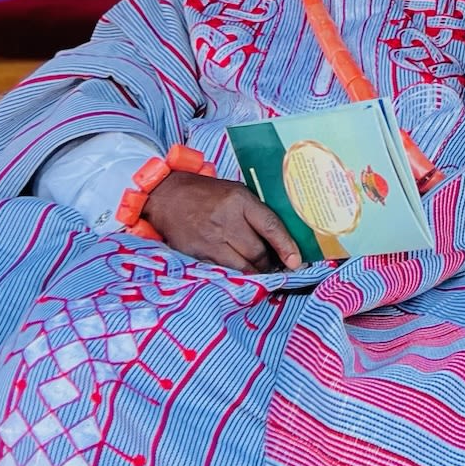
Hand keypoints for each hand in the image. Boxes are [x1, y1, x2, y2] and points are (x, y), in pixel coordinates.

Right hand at [142, 172, 303, 272]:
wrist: (167, 197)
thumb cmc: (207, 194)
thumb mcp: (235, 192)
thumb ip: (254, 211)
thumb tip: (278, 236)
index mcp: (240, 200)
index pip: (270, 226)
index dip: (286, 246)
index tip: (297, 261)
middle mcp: (226, 220)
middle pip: (257, 251)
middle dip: (271, 262)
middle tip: (278, 266)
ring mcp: (211, 239)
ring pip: (242, 265)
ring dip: (255, 271)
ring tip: (262, 271)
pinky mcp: (198, 254)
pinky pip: (224, 270)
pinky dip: (237, 273)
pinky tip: (242, 272)